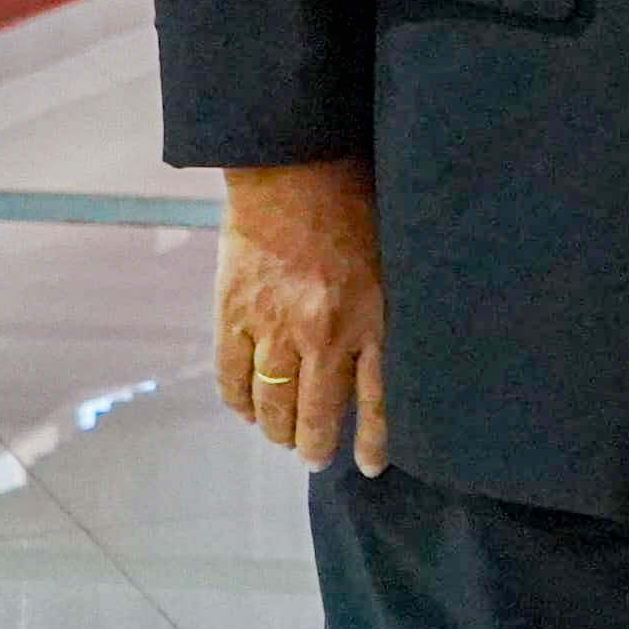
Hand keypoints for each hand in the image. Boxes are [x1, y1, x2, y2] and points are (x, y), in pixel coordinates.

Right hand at [215, 158, 386, 472]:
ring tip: (284, 437)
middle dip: (317, 447)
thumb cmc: (359, 198)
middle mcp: (325, 332)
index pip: (378, 400)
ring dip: (278, 431)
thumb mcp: (397, 254)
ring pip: (272, 408)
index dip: (373, 441)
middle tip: (316, 456)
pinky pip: (232, 379)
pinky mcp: (233, 314)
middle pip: (318, 415)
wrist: (295, 162)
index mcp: (374, 315)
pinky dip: (239, 403)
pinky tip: (248, 410)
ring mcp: (274, 327)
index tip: (369, 466)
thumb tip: (393, 349)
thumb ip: (390, 305)